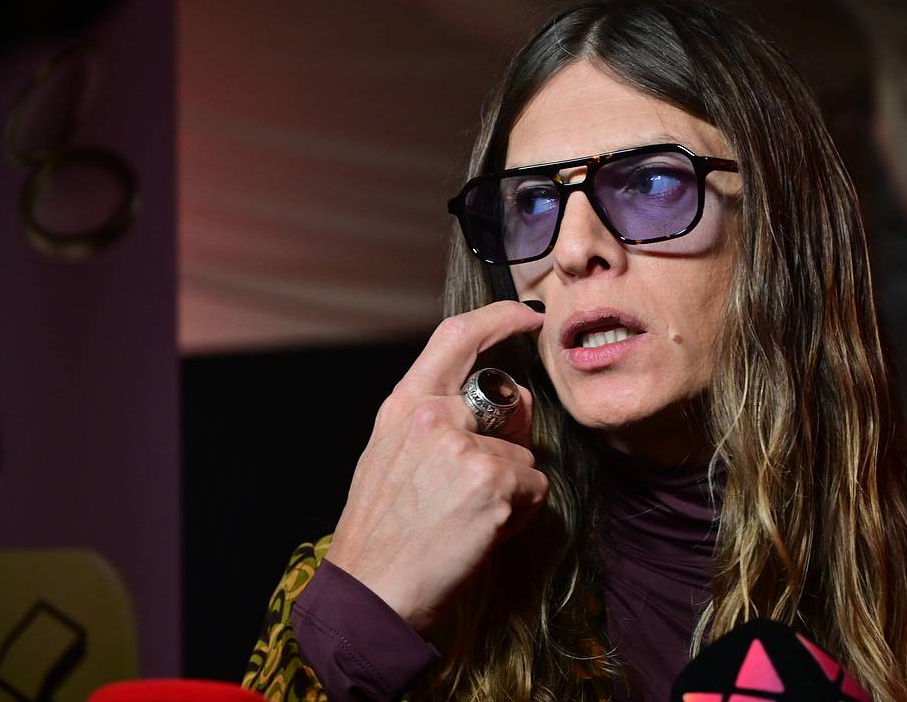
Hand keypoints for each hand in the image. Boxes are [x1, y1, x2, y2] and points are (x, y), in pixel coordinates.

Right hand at [324, 301, 547, 631]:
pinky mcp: (493, 484)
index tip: (527, 315)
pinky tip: (481, 532)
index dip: (498, 317)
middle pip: (510, 403)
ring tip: (467, 517)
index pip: (456, 337)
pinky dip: (519, 514)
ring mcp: (466, 449)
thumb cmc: (382, 532)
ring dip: (511, 488)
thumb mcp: (391, 456)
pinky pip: (534, 488)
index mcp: (405, 405)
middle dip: (514, 439)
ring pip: (524, 456)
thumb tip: (500, 404)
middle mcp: (435, 417)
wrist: (372, 591)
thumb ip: (437, 421)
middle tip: (481, 483)